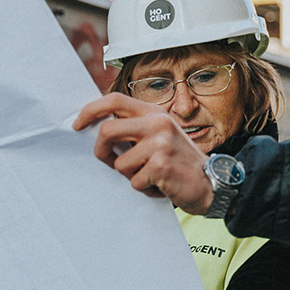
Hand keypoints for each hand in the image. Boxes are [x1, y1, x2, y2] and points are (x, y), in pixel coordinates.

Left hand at [73, 93, 215, 213]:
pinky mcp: (161, 166)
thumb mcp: (160, 136)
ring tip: (150, 176)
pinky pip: (134, 181)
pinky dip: (144, 189)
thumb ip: (135, 129)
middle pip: (107, 131)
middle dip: (100, 152)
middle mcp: (157, 123)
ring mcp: (160, 143)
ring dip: (130, 176)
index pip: (113, 100)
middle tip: (107, 161)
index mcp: (154, 112)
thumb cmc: (179, 162)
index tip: (78, 124)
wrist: (211, 183)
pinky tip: (161, 186)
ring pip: (119, 163)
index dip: (90, 110)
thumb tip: (97, 132)